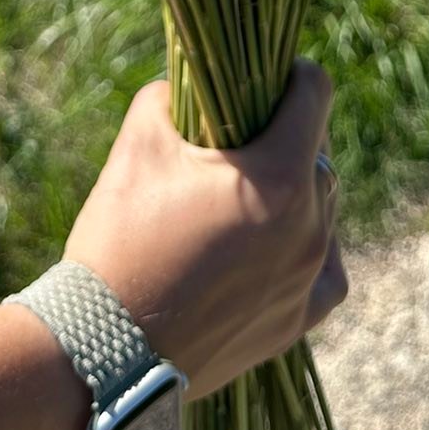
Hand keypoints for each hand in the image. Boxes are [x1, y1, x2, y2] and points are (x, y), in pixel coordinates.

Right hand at [62, 59, 346, 397]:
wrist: (104, 354)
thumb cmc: (120, 240)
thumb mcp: (138, 144)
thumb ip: (169, 97)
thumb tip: (185, 85)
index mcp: (278, 176)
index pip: (316, 95)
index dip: (295, 75)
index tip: (274, 77)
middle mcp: (308, 226)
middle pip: (319, 154)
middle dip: (288, 136)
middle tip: (245, 139)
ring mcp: (307, 278)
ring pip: (324, 211)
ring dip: (298, 192)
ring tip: (249, 194)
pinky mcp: (295, 322)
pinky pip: (325, 270)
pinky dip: (309, 249)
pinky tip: (277, 244)